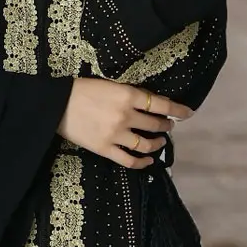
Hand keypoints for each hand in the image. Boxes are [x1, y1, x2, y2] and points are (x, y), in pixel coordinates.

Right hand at [59, 77, 193, 168]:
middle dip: (166, 125)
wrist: (58, 105)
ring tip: (160, 141)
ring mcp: (117, 135)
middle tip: (168, 125)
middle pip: (155, 124)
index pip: (161, 104)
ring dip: (157, 143)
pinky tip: (149, 160)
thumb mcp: (111, 85)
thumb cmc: (83, 90)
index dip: (178, 110)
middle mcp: (126, 116)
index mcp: (128, 96)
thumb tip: (150, 104)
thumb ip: (131, 94)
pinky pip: (129, 160)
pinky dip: (142, 161)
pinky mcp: (106, 149)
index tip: (188, 113)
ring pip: (146, 143)